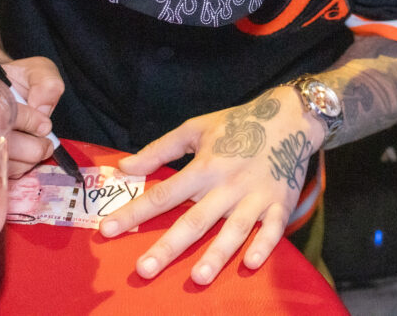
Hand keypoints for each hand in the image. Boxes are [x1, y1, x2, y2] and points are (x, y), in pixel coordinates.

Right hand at [3, 56, 65, 177]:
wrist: (5, 93)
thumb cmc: (18, 81)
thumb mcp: (38, 71)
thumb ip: (46, 83)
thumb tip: (42, 108)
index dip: (27, 121)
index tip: (45, 124)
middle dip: (31, 147)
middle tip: (47, 143)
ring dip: (27, 160)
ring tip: (41, 148)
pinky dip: (18, 168)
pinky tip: (27, 156)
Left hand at [98, 85, 322, 284]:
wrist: (288, 117)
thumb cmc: (236, 124)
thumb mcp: (195, 129)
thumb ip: (159, 150)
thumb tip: (124, 166)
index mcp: (205, 166)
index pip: (164, 193)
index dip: (135, 211)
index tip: (107, 229)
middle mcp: (228, 185)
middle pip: (195, 220)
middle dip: (169, 246)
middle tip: (144, 269)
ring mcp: (255, 196)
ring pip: (234, 229)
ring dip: (217, 254)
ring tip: (198, 278)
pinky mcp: (280, 204)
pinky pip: (273, 229)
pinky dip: (264, 245)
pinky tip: (251, 263)